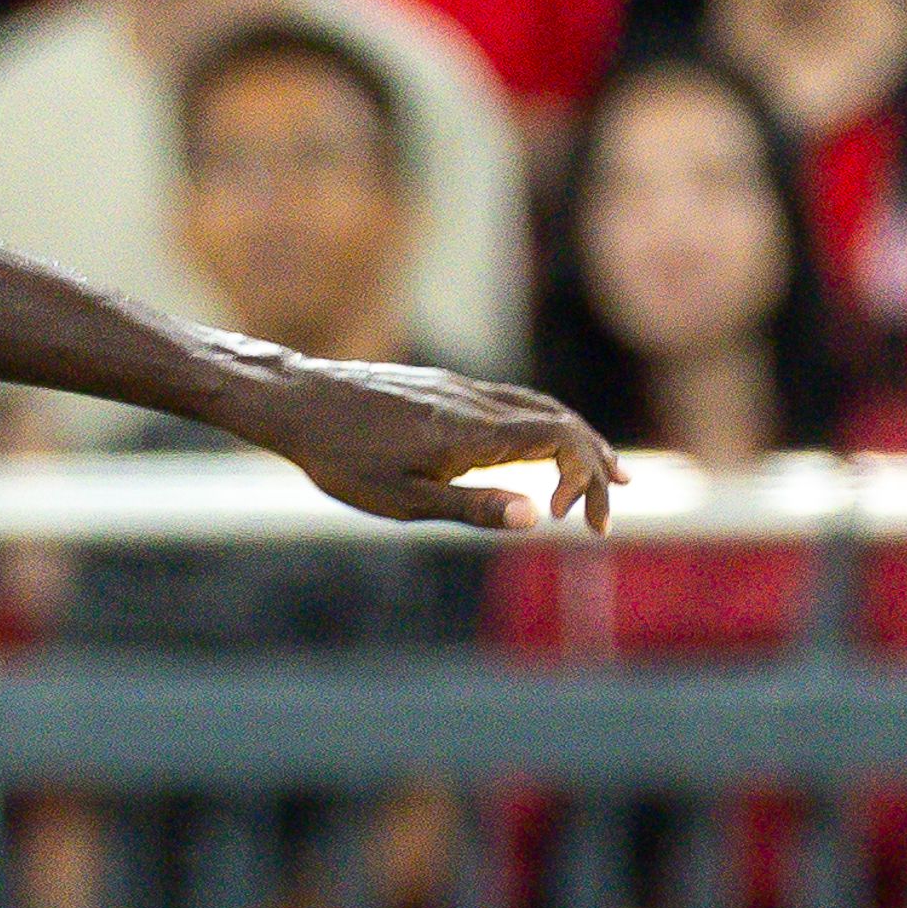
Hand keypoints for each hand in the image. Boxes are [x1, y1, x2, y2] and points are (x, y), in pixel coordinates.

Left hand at [230, 351, 622, 532]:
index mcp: (473, 431)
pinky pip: (511, 402)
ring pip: (539, 407)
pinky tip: (539, 449)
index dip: (583, 477)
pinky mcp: (446, 387)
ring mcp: (462, 389)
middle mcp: (477, 401)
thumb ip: (472, 507)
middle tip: (608, 512)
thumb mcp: (403, 500)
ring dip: (575, 442)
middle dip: (595, 465)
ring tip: (599, 477)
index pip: (560, 438)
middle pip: (561, 421)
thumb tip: (535, 518)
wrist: (297, 402)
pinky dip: (542, 427)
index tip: (568, 520)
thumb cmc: (342, 459)